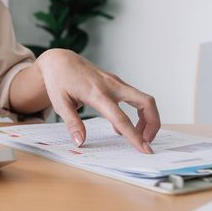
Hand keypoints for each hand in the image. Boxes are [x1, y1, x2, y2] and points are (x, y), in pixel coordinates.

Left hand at [36, 49, 160, 153]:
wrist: (59, 60)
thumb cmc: (58, 80)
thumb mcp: (59, 103)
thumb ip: (72, 123)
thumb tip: (80, 142)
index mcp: (96, 93)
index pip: (120, 118)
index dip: (134, 135)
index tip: (144, 149)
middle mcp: (111, 86)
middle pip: (146, 102)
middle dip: (153, 124)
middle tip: (146, 142)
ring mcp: (115, 82)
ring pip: (143, 99)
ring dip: (147, 118)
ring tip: (136, 135)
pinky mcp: (115, 82)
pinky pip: (134, 97)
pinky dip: (137, 111)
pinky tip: (121, 125)